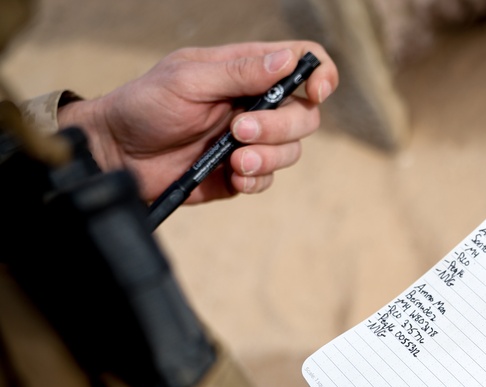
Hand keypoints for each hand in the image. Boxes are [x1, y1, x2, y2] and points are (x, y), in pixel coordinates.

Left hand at [57, 41, 337, 202]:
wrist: (116, 153)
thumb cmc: (144, 105)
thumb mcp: (189, 80)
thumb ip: (239, 72)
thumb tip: (287, 59)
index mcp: (245, 71)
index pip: (300, 63)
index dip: (320, 73)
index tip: (316, 91)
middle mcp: (254, 105)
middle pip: (304, 115)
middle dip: (279, 127)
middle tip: (239, 130)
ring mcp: (250, 141)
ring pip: (291, 151)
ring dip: (267, 157)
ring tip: (233, 160)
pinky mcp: (240, 174)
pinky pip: (268, 180)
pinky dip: (255, 181)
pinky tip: (231, 177)